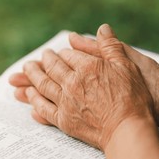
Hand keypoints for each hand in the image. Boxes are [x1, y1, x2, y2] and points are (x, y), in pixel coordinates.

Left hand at [22, 24, 154, 150]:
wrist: (126, 130)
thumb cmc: (131, 99)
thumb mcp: (126, 67)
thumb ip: (111, 46)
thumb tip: (102, 27)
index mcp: (87, 67)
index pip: (69, 55)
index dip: (65, 53)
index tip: (62, 52)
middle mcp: (72, 82)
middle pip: (53, 67)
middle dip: (47, 59)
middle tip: (43, 55)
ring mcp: (65, 101)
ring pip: (43, 84)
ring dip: (33, 75)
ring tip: (27, 67)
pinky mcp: (63, 120)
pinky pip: (43, 107)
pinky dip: (35, 99)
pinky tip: (30, 94)